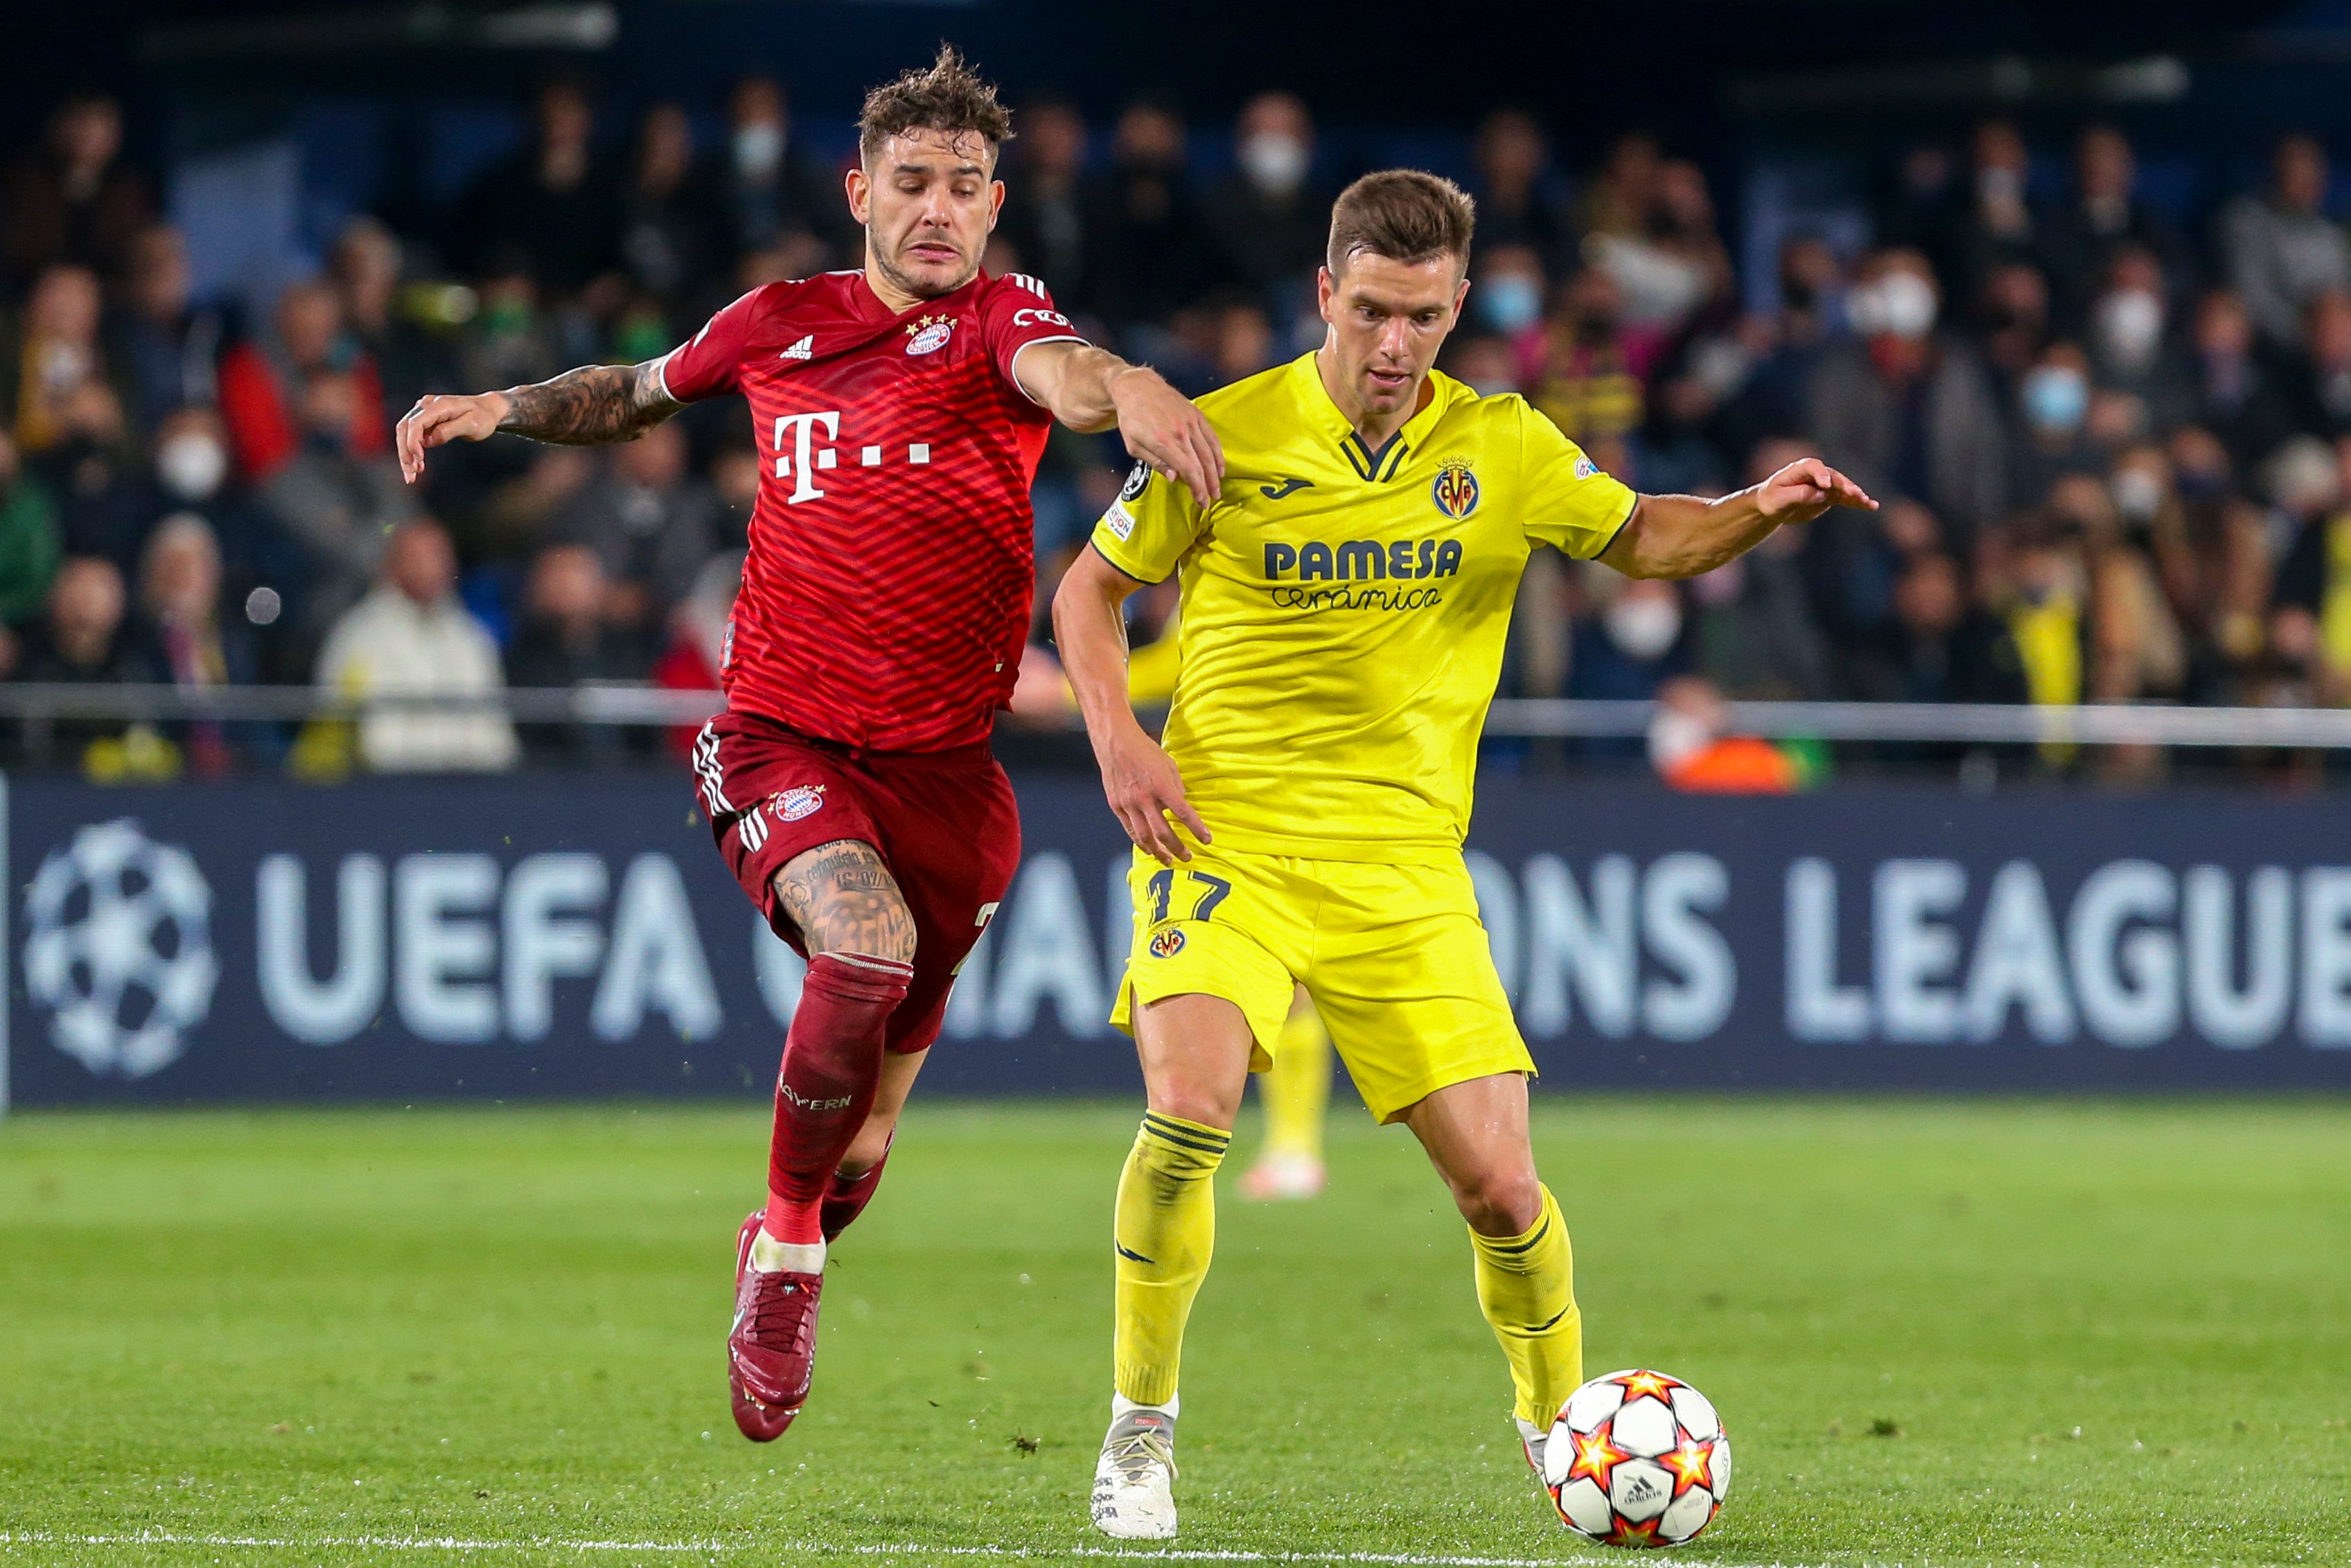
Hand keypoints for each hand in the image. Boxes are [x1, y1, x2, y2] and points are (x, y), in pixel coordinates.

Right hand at [396, 391, 512, 483]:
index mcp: (438, 405)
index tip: (418, 458)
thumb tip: (428, 440)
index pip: (416, 422)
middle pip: (405, 428)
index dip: (413, 441)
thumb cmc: (483, 417)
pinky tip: (416, 466)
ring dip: (406, 455)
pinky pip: (412, 435)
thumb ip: (449, 430)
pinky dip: (411, 451)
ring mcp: (424, 411)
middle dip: (405, 452)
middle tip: (410, 474)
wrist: (487, 409)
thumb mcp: (472, 424)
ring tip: (412, 475)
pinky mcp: (425, 420)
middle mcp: (426, 405)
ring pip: (405, 433)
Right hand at [1096, 720, 1209, 863]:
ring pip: (1145, 837)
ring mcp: (1128, 804)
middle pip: (1163, 832)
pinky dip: (1141, 843)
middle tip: (1188, 857)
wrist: (1115, 742)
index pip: (1184, 813)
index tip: (1207, 840)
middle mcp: (1144, 798)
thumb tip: (1181, 805)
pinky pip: (1130, 830)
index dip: (1197, 829)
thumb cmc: (1145, 750)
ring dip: (1158, 852)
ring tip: (1168, 861)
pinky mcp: (1116, 806)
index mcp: (1161, 785)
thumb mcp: (1168, 764)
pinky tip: (1149, 849)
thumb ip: (1176, 787)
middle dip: (1177, 848)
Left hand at [1110, 368, 1223, 510]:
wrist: (1137, 387)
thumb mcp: (1133, 445)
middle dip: (1207, 486)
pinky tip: (1220, 466)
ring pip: (1209, 452)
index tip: (1201, 501)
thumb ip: (1156, 463)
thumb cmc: (1131, 418)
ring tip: (1216, 487)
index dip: (1198, 489)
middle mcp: (1180, 432)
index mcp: (1164, 442)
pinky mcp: (1196, 414)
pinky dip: (1218, 453)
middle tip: (1210, 499)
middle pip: (1201, 465)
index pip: (1189, 471)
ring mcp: (1190, 422)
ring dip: (1215, 473)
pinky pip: (1212, 437)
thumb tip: (1175, 478)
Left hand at [1755, 457, 1875, 524]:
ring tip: (1867, 502)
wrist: (1772, 505)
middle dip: (1844, 485)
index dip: (1821, 475)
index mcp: (1799, 469)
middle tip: (1854, 494)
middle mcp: (1816, 474)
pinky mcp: (1830, 496)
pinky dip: (1858, 502)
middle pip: (1833, 477)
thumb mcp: (1779, 500)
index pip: (1813, 467)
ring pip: (1843, 487)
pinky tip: (1871, 506)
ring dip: (1855, 494)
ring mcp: (1825, 484)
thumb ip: (1798, 495)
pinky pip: (1846, 498)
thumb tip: (1819, 494)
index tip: (1826, 486)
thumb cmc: (1771, 500)